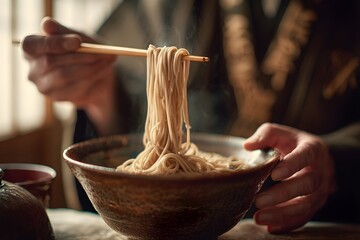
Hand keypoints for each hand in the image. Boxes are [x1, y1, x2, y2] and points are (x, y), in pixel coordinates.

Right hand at [22, 17, 116, 134]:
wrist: (97, 73)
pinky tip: (103, 70)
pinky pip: (74, 88)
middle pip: (49, 62)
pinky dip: (92, 78)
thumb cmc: (83, 50)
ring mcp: (43, 86)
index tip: (78, 41)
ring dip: (89, 67)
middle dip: (78, 55)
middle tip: (102, 51)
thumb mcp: (78, 36)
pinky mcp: (57, 97)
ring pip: (64, 76)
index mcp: (32, 48)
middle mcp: (33, 68)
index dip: (54, 43)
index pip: (32, 45)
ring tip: (107, 59)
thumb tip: (46, 24)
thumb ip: (64, 31)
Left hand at [243, 123, 335, 232]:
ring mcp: (320, 189)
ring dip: (282, 213)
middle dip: (282, 195)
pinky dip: (288, 223)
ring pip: (306, 205)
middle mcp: (320, 170)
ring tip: (259, 217)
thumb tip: (248, 145)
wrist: (314, 157)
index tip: (274, 175)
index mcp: (312, 149)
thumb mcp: (279, 133)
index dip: (292, 166)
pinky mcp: (315, 204)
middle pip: (307, 185)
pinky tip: (270, 227)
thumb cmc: (291, 143)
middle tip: (258, 201)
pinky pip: (305, 217)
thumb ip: (265, 135)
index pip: (305, 157)